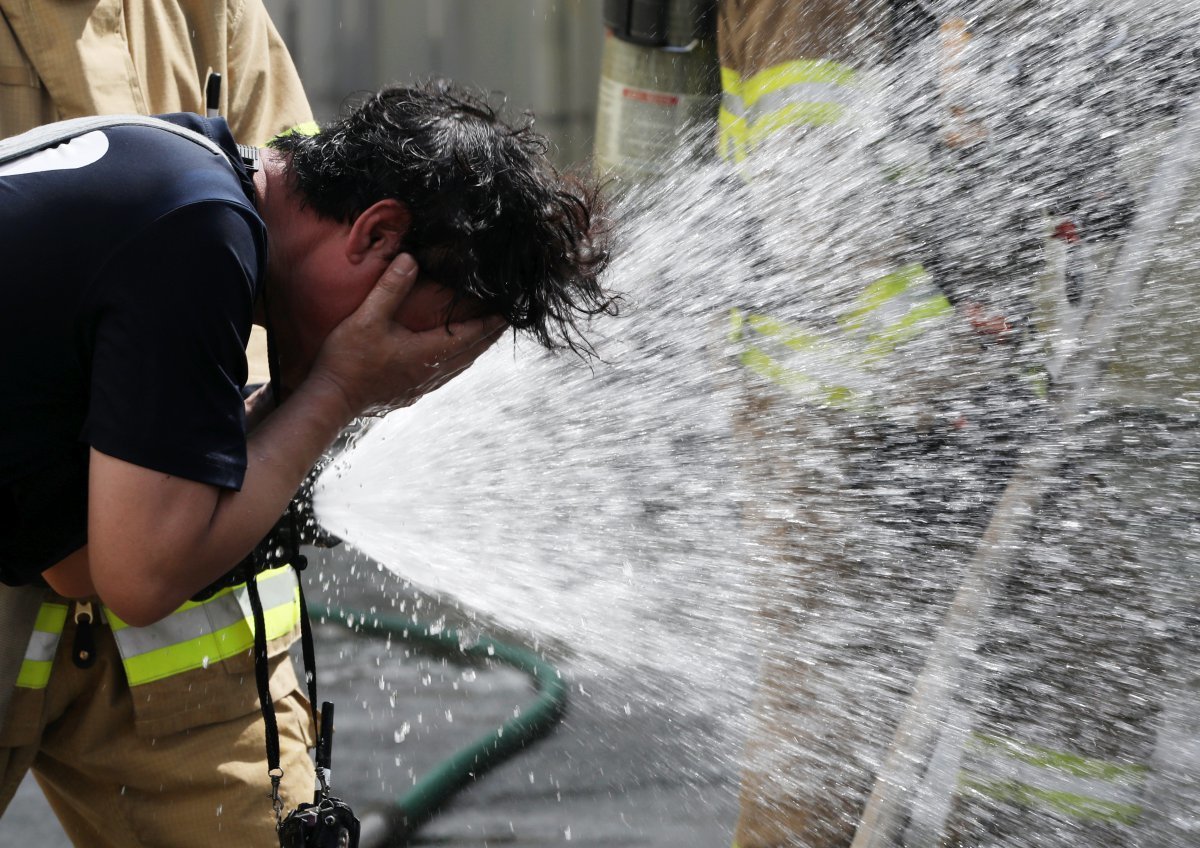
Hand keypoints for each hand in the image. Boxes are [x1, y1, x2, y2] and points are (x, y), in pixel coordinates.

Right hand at [309, 253, 506, 416]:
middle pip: (471, 352)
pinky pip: (445, 375)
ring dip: (475, 349)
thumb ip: (391, 288)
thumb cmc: (348, 359)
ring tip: (485, 336)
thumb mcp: (368, 318)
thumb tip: (410, 260)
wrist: (331, 399)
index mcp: (427, 353)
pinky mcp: (410, 393)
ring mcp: (422, 385)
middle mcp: (431, 372)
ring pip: (460, 366)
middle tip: (504, 321)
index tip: (508, 313)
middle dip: (488, 335)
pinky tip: (452, 358)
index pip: (469, 335)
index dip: (489, 323)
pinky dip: (458, 362)